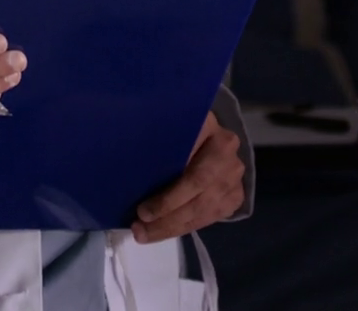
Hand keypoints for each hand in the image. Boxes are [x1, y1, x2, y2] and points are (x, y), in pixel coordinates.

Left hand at [132, 112, 245, 243]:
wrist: (204, 141)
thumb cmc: (172, 135)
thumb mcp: (161, 129)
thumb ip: (150, 141)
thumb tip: (121, 163)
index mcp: (206, 123)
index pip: (187, 153)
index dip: (167, 186)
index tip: (141, 208)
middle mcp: (226, 146)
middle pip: (197, 185)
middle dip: (166, 212)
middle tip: (139, 226)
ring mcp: (234, 173)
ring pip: (204, 206)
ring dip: (172, 226)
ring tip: (144, 234)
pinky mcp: (236, 194)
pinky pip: (211, 217)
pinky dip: (185, 227)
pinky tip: (163, 231)